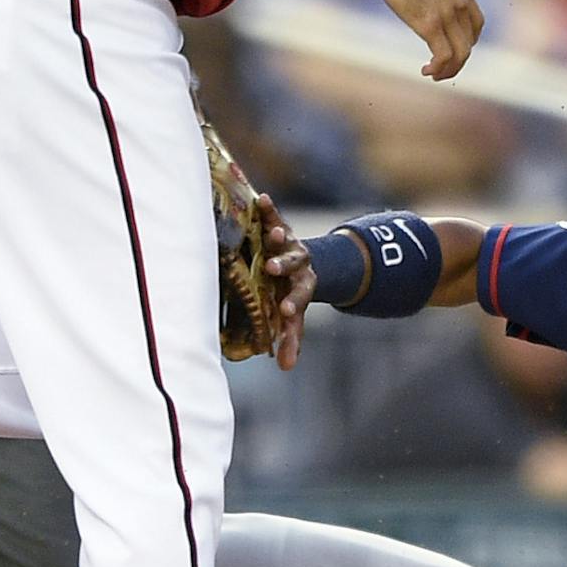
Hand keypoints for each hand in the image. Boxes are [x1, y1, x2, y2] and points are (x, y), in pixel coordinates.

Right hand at [256, 193, 314, 370]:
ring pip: (285, 240)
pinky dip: (269, 209)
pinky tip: (261, 199)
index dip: (292, 304)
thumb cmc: (291, 293)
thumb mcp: (295, 315)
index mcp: (301, 287)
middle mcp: (297, 264)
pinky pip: (274, 216)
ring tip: (272, 232)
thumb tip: (286, 368)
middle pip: (292, 264)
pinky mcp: (281, 226)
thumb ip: (291, 338)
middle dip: (283, 265)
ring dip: (278, 235)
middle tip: (272, 267)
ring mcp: (289, 244)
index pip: (297, 298)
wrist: (305, 264)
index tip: (286, 309)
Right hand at [366, 0, 483, 80]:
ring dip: (449, 70)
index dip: (467, 42)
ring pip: (460, 54)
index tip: (451, 49)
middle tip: (441, 70)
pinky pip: (443, 56)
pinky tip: (426, 70)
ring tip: (434, 75)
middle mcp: (460, 2)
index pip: (476, 24)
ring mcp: (447, 14)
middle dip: (457, 62)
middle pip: (469, 43)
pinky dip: (438, 68)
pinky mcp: (429, 23)